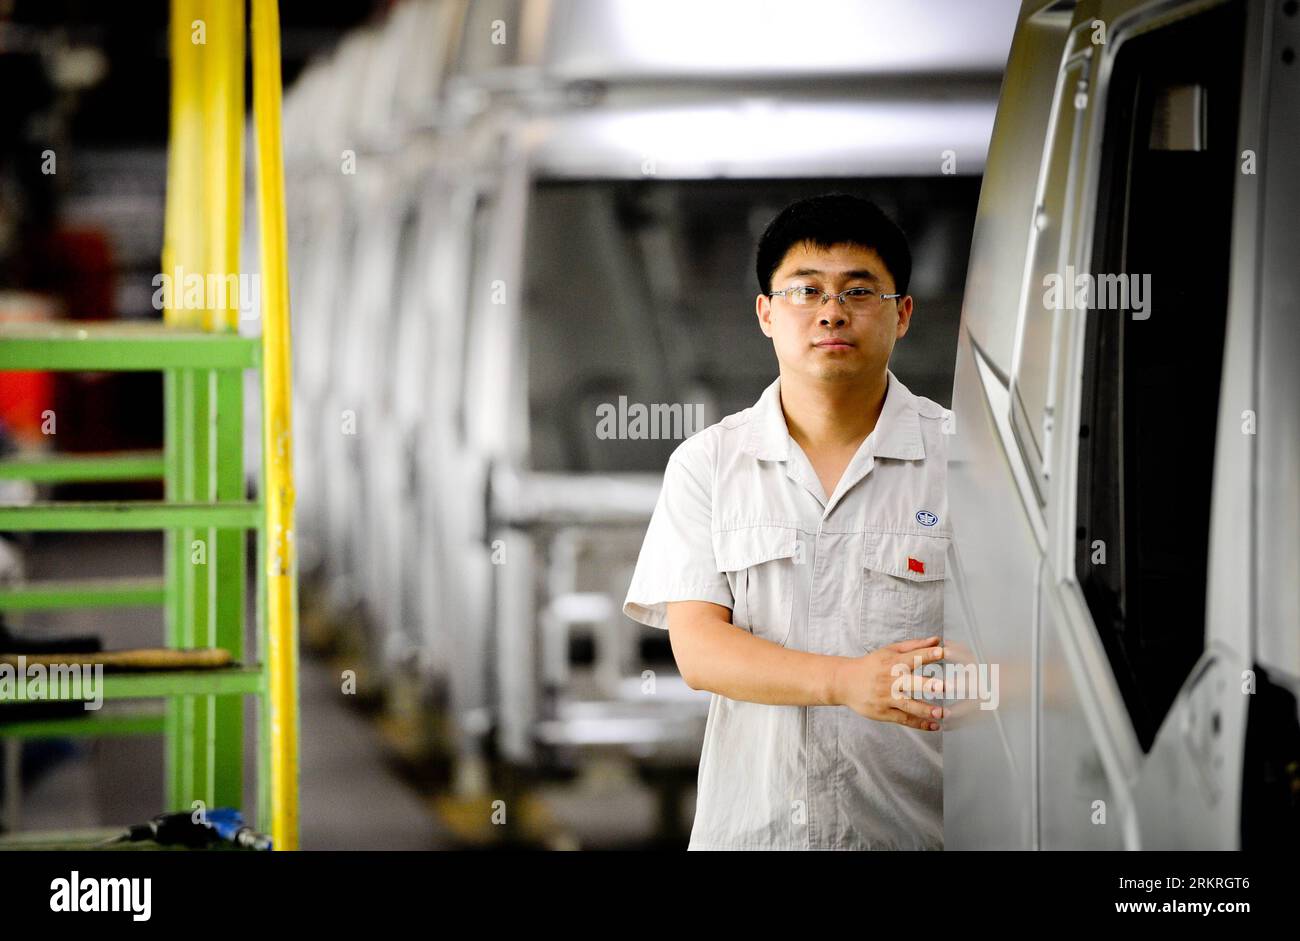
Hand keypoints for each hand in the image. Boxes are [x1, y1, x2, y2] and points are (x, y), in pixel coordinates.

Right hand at [832, 636, 947, 730]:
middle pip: (910, 683)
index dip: (927, 654)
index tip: (942, 651)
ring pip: (908, 705)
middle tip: (944, 686)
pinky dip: (919, 724)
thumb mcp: (890, 651)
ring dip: (926, 709)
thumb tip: (938, 640)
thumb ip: (915, 646)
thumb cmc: (872, 665)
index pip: (912, 657)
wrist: (844, 682)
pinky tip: (934, 725)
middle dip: (928, 685)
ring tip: (942, 712)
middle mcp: (889, 680)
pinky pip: (903, 719)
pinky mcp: (883, 713)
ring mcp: (886, 698)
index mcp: (892, 662)